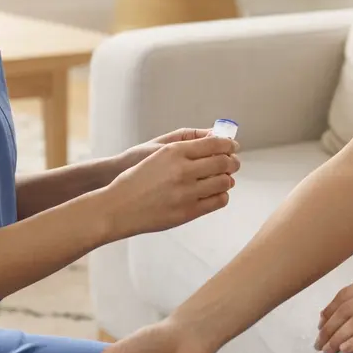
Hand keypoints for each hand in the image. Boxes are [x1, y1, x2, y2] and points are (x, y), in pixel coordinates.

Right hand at [102, 135, 238, 239]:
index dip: (228, 144)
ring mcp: (186, 192)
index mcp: (174, 152)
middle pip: (222, 162)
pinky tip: (216, 193)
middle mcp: (183, 170)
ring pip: (223, 182)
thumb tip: (214, 140)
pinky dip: (222, 196)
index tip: (233, 146)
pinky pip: (217, 201)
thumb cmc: (136, 178)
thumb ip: (186, 146)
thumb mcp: (157, 152)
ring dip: (228, 179)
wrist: (118, 207)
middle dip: (232, 162)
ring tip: (225, 178)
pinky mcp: (188, 212)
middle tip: (233, 163)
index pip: (214, 144)